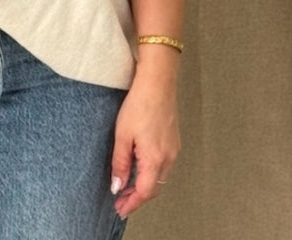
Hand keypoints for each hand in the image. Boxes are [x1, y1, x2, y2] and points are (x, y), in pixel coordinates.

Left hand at [109, 51, 180, 219]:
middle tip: (121, 202)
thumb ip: (121, 163)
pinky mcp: (174, 140)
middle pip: (155, 188)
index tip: (120, 209)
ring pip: (160, 177)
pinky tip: (141, 169)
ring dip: (145, 186)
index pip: (145, 192)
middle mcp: (169, 158)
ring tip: (128, 188)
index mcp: (155, 159)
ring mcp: (174, 149)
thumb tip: (117, 186)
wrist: (158, 82)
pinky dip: (152, 173)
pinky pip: (164, 165)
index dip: (132, 203)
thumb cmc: (139, 105)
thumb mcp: (123, 135)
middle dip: (138, 197)